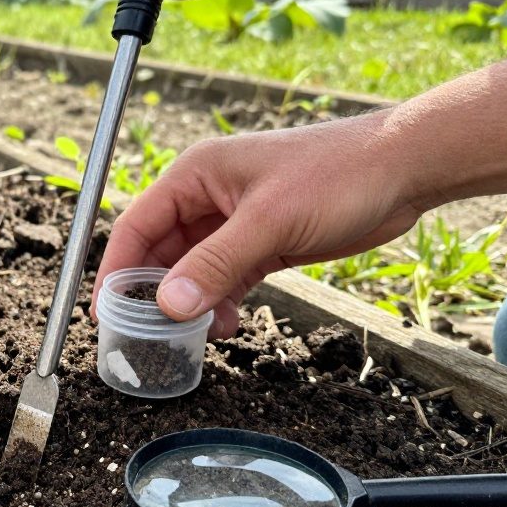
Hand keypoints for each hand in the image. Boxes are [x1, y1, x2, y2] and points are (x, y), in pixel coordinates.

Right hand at [92, 114, 424, 337]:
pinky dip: (221, 303)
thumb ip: (215, 265)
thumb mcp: (269, 223)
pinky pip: (225, 279)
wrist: (402, 170)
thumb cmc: (336, 175)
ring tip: (197, 336)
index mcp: (196, 175)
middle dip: (154, 294)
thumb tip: (168, 306)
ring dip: (191, 304)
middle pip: (160, 252)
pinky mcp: (262, 243)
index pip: (137, 225)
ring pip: (192, 271)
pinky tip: (227, 324)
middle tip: (148, 336)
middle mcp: (208, 197)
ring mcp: (235, 222)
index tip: (104, 313)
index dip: (116, 270)